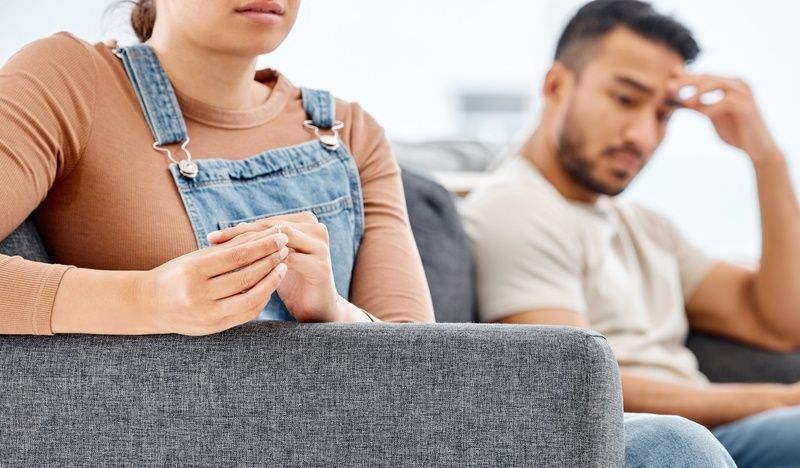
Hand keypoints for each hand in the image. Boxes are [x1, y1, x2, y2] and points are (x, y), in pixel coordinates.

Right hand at [139, 229, 288, 334]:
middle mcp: (199, 294)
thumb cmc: (176, 274)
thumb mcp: (196, 257)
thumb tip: (263, 233)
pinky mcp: (214, 328)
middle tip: (286, 248)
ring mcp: (207, 314)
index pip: (237, 256)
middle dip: (270, 261)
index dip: (263, 246)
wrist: (148, 305)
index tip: (280, 236)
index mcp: (192, 271)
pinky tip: (270, 286)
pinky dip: (261, 299)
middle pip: (246, 277)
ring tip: (283, 266)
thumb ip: (229, 248)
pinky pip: (246, 314)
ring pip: (250, 298)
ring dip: (271, 282)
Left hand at [208, 212, 343, 322]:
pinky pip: (289, 260)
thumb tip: (229, 229)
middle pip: (271, 227)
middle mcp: (316, 228)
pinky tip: (245, 273)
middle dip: (240, 235)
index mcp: (305, 222)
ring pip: (279, 240)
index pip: (265, 221)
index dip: (238, 228)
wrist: (318, 309)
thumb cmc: (292, 282)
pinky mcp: (321, 266)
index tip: (211, 237)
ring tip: (226, 258)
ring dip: (252, 248)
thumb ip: (258, 243)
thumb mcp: (273, 259)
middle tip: (214, 243)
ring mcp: (321, 246)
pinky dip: (266, 264)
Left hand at [672, 74, 779, 163]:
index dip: (684, 78)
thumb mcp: (710, 115)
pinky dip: (713, 106)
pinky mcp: (748, 107)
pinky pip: (728, 102)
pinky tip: (702, 113)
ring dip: (699, 91)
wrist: (757, 149)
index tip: (666, 82)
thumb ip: (696, 105)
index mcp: (728, 84)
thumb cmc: (734, 131)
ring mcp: (744, 94)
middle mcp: (737, 84)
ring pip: (718, 84)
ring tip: (685, 102)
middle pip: (708, 77)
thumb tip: (675, 98)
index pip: (703, 76)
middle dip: (687, 82)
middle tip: (669, 88)